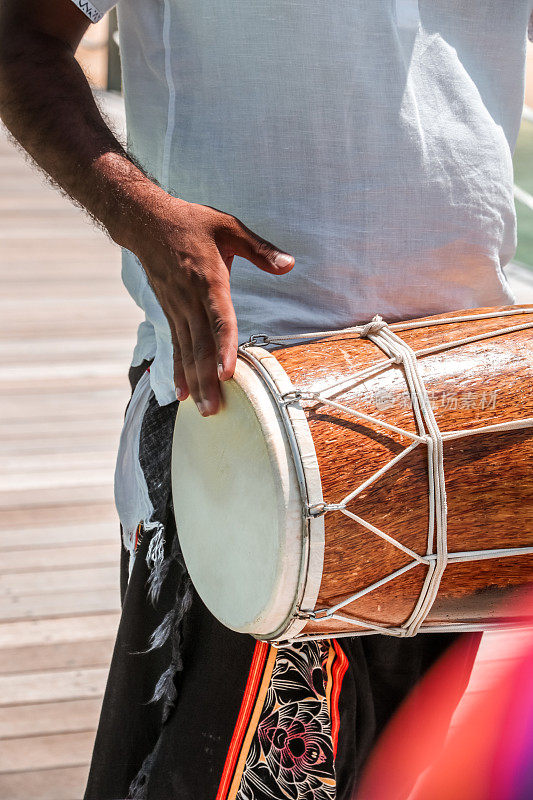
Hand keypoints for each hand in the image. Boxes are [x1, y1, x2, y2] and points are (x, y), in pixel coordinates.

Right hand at [131, 195, 293, 415]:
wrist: (146, 222)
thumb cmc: (193, 223)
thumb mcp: (229, 227)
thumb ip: (260, 249)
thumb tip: (289, 265)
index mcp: (209, 279)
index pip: (219, 319)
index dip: (224, 348)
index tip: (227, 374)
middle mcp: (190, 299)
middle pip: (201, 345)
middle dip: (207, 380)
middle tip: (215, 410)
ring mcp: (177, 309)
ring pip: (187, 351)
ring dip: (195, 383)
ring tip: (203, 410)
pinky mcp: (170, 313)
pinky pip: (176, 347)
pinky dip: (178, 371)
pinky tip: (182, 394)